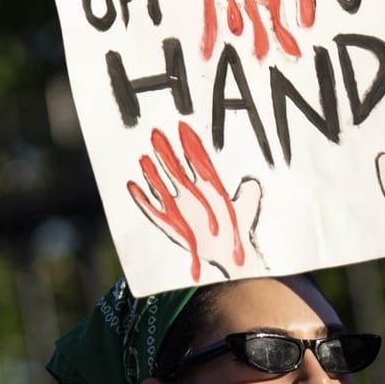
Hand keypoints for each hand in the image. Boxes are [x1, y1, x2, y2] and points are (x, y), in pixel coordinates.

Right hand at [126, 121, 265, 281]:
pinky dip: (142, 199)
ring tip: (143, 158)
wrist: (230, 256)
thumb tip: (252, 182)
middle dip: (166, 152)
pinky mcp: (170, 223)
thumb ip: (250, 195)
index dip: (190, 145)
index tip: (182, 127)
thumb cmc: (238, 233)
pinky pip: (153, 209)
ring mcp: (180, 208)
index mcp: (208, 187)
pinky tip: (133, 186)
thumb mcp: (248, 210)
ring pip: (162, 186)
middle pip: (176, 168)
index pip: (196, 161)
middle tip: (156, 132)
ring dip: (152, 173)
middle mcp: (191, 194)